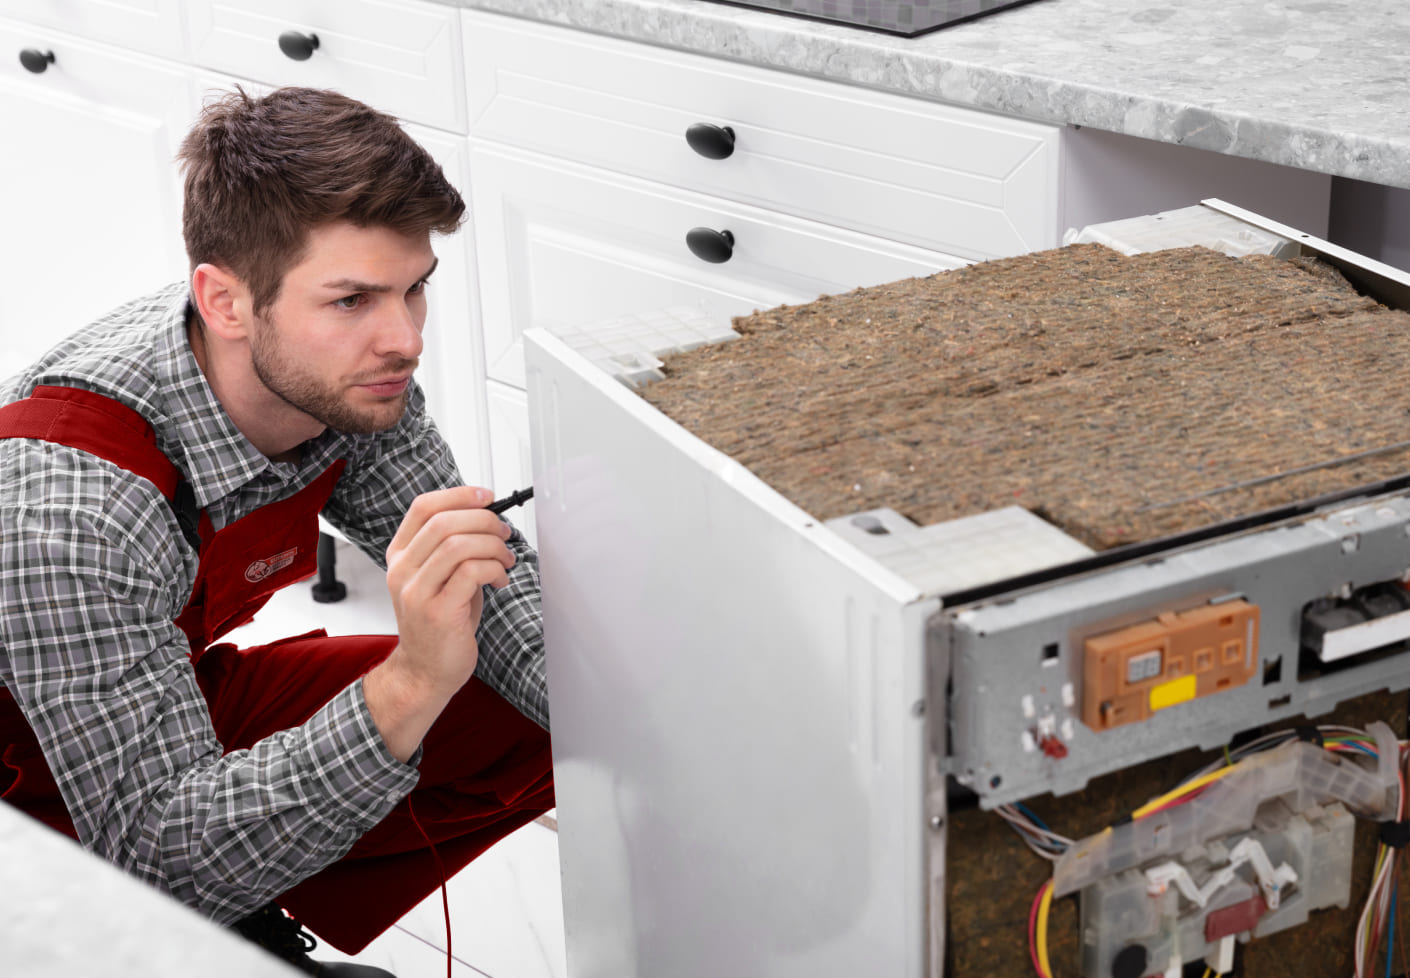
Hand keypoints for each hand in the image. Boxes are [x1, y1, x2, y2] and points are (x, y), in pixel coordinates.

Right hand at [365, 486, 513, 760]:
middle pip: (444, 522)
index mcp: (400, 555)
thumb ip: (453, 547)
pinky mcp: (436, 611)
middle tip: (504, 533)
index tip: (488, 497)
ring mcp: (416, 591)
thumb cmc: (439, 623)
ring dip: (492, 546)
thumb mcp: (439, 578)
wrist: (426, 671)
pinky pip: (470, 572)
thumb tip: (488, 518)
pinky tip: (500, 580)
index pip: (423, 508)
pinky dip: (494, 569)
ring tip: (506, 559)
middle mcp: (402, 570)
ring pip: (458, 544)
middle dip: (484, 521)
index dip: (459, 495)